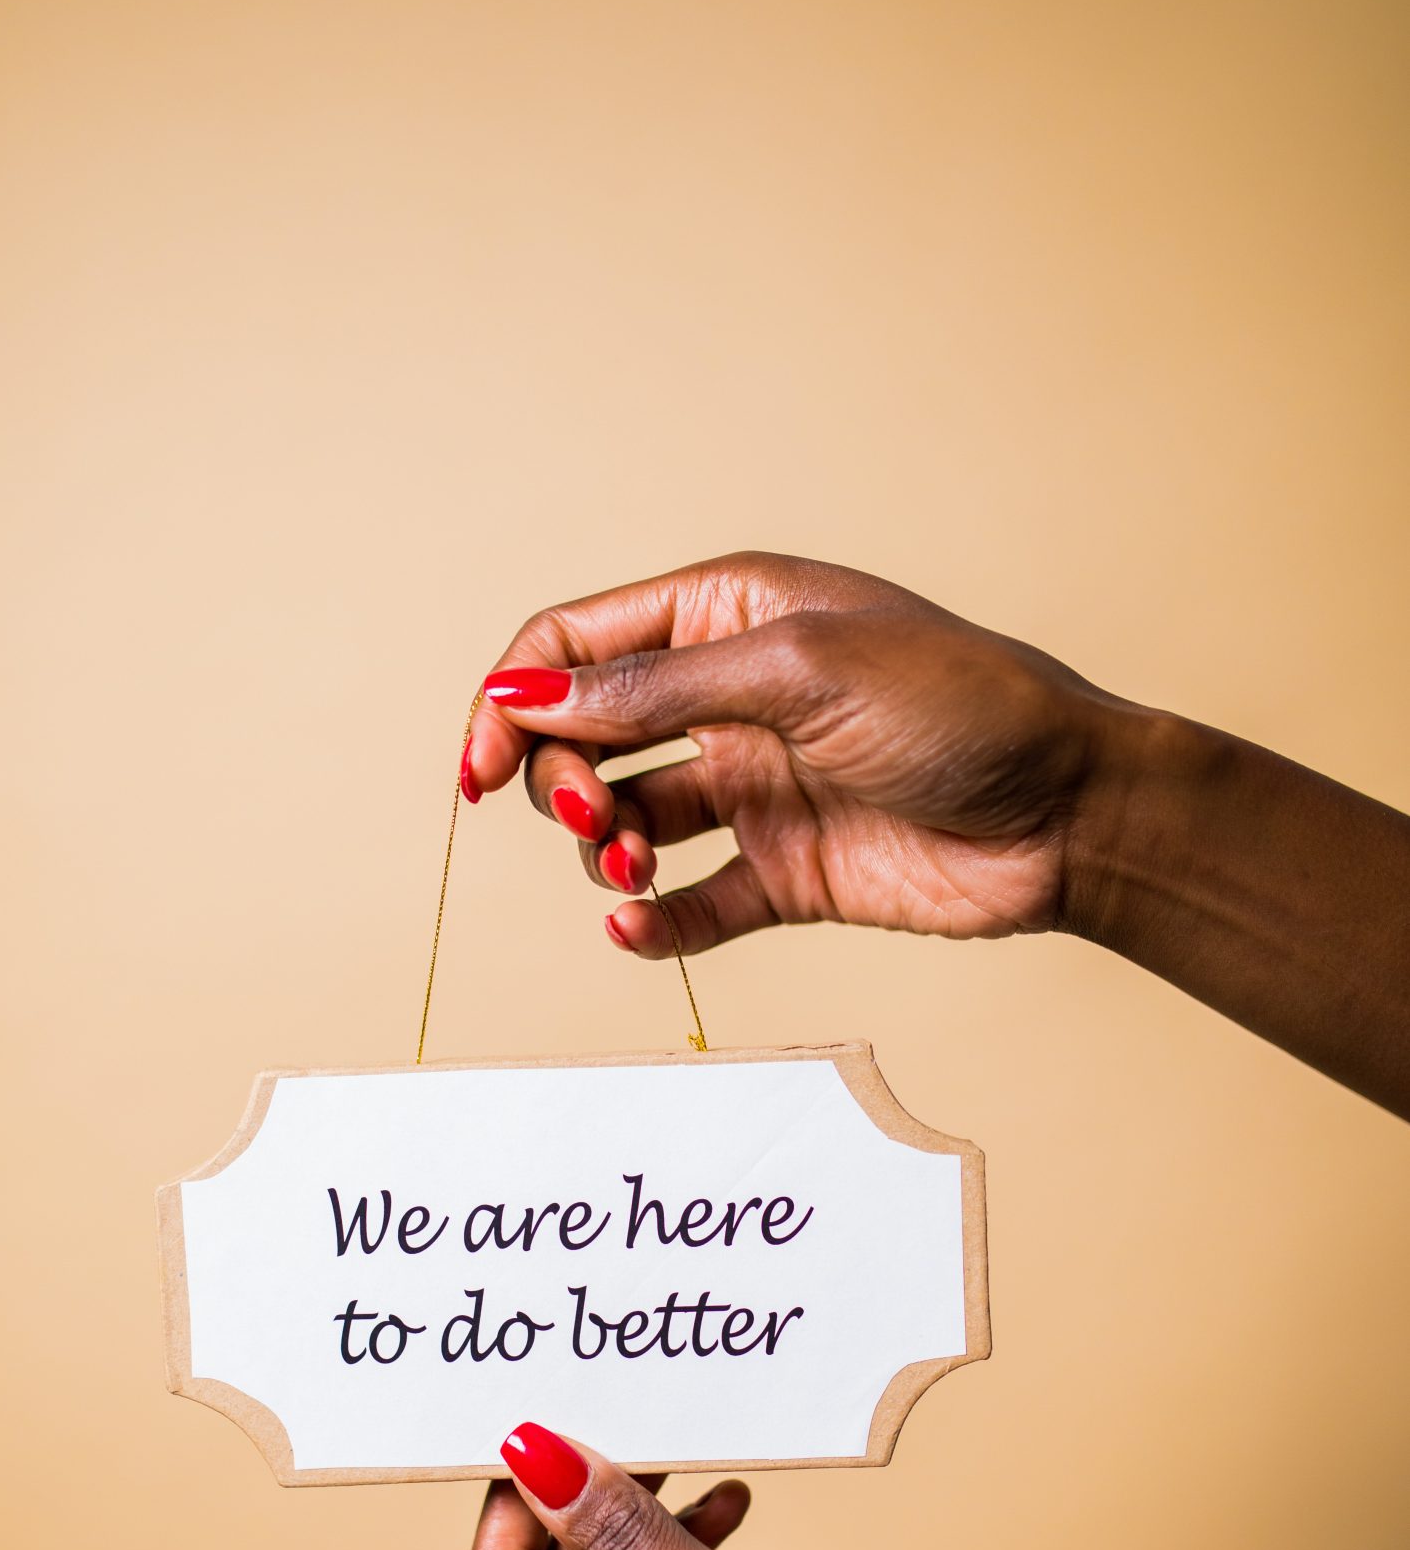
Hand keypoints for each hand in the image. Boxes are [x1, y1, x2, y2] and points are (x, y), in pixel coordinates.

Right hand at [465, 551, 1139, 957]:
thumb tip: (522, 692)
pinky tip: (636, 930)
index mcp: (725, 618)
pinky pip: (686, 906)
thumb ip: (654, 690)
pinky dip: (650, 925)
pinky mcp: (781, 872)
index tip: (477, 766)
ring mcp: (752, 789)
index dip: (512, 698)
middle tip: (599, 816)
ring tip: (641, 871)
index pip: (573, 645)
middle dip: (561, 782)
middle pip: (582, 738)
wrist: (1071, 813)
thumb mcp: (798, 673)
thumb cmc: (960, 707)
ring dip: (607, 851)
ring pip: (623, 824)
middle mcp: (726, 701)